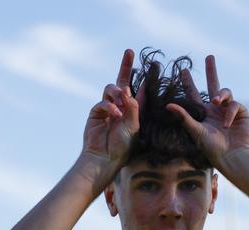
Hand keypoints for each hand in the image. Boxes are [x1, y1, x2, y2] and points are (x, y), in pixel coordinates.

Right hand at [80, 49, 139, 189]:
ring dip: (117, 91)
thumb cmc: (122, 146)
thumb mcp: (133, 126)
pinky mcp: (96, 113)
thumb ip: (132, 107)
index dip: (144, 81)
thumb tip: (127, 89)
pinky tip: (115, 114)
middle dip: (126, 66)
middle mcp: (120, 108)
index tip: (152, 66)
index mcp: (132, 112)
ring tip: (121, 99)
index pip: (139, 92)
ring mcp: (107, 109)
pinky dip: (109, 106)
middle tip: (129, 52)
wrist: (104, 158)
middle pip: (122, 82)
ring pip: (111, 89)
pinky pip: (103, 102)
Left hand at [166, 55, 248, 171]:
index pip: (194, 95)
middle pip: (213, 85)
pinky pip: (235, 104)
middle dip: (211, 71)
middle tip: (209, 57)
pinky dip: (230, 112)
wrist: (233, 157)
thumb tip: (168, 104)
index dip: (188, 83)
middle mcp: (215, 110)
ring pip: (226, 92)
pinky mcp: (241, 112)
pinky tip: (227, 123)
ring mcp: (229, 110)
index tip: (183, 71)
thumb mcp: (195, 131)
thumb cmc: (212, 148)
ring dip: (221, 95)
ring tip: (217, 102)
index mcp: (203, 114)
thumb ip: (184, 117)